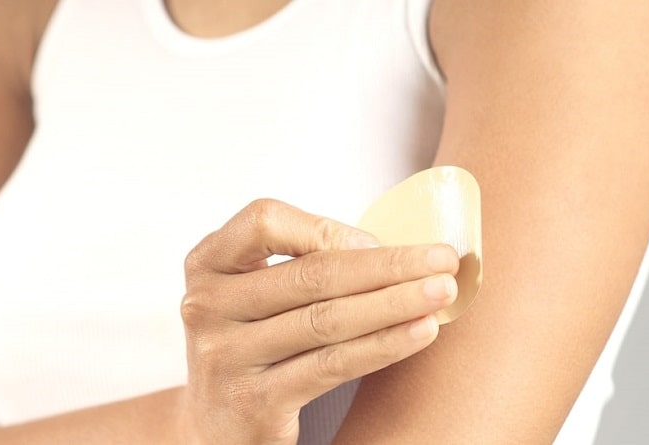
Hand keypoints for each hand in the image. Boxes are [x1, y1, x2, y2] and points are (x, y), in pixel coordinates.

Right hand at [178, 199, 458, 444]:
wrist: (217, 425)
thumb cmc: (251, 344)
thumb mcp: (256, 295)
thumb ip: (302, 265)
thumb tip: (391, 252)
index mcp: (207, 263)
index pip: (264, 221)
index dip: (325, 227)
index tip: (375, 241)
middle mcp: (205, 305)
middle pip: (309, 274)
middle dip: (387, 265)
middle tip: (443, 259)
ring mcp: (224, 355)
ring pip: (326, 319)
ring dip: (394, 302)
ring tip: (441, 293)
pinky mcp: (253, 400)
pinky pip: (331, 364)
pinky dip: (382, 345)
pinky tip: (419, 331)